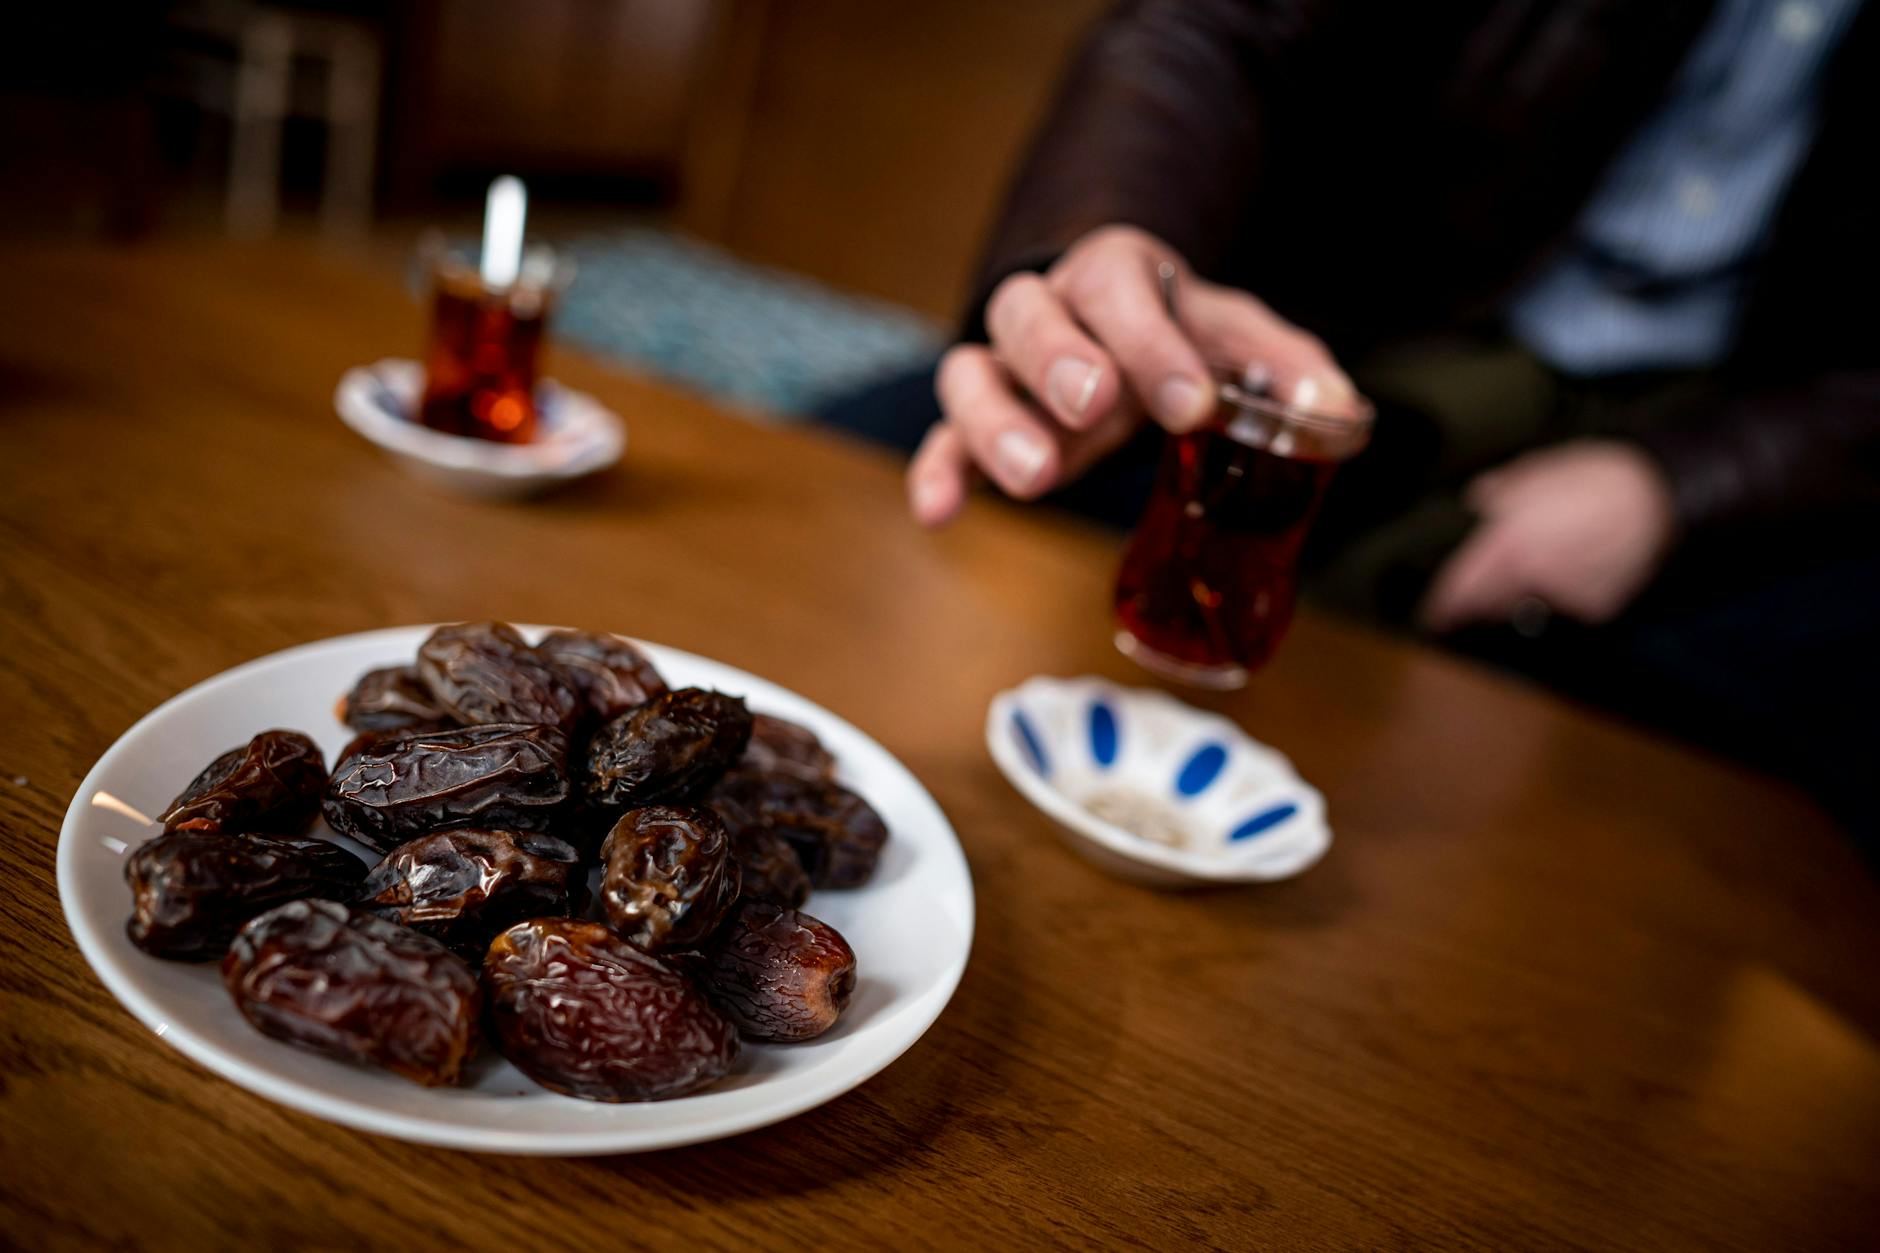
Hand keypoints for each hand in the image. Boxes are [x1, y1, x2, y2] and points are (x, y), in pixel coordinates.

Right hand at [907, 225, 1361, 525]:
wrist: (1119, 329)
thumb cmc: (1178, 334)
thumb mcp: (1239, 337)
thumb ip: (1288, 367)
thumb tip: (1338, 412)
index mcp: (1116, 278)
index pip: (1121, 290)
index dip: (1153, 345)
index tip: (1193, 403)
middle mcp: (1049, 313)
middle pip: (1027, 315)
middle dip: (1060, 361)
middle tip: (1098, 406)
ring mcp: (1006, 370)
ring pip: (971, 373)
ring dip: (997, 422)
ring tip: (1037, 478)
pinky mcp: (980, 426)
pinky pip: (944, 440)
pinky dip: (938, 471)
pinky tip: (941, 512)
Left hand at [1421, 440, 1677, 631]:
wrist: (1653, 494)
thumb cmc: (1593, 476)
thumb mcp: (1534, 470)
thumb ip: (1498, 490)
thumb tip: (1477, 499)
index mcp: (1506, 542)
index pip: (1462, 587)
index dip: (1443, 605)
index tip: (1433, 615)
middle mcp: (1530, 574)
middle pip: (1490, 604)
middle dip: (1478, 605)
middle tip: (1473, 600)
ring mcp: (1565, 594)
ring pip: (1530, 606)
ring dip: (1524, 595)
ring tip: (1544, 564)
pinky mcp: (1595, 605)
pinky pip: (1571, 605)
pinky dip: (1569, 593)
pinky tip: (1582, 565)